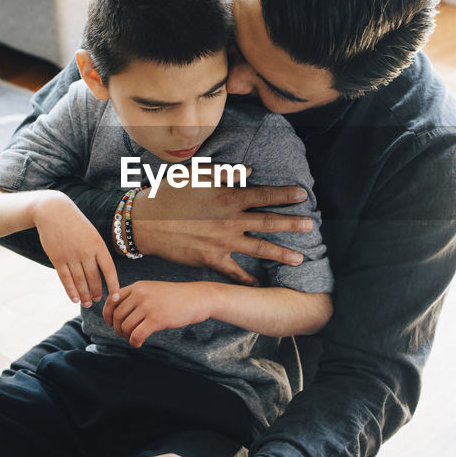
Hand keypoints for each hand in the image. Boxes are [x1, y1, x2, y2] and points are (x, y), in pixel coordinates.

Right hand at [31, 192, 118, 304]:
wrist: (53, 211)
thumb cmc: (75, 224)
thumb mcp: (92, 234)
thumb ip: (97, 251)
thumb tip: (103, 271)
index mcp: (98, 245)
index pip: (109, 270)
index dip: (113, 285)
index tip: (116, 297)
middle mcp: (86, 252)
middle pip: (94, 278)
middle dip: (97, 292)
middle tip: (98, 300)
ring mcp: (71, 256)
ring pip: (80, 281)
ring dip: (85, 295)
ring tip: (88, 303)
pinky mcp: (57, 259)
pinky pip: (66, 279)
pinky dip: (71, 291)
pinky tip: (75, 299)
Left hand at [102, 281, 210, 346]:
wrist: (196, 299)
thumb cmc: (175, 297)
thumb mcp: (153, 290)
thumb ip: (136, 296)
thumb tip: (117, 313)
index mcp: (138, 286)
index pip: (112, 300)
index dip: (107, 314)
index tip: (110, 323)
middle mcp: (140, 294)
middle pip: (117, 316)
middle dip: (118, 328)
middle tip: (125, 334)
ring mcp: (148, 307)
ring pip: (125, 327)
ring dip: (127, 337)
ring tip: (134, 338)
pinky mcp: (156, 319)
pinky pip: (136, 335)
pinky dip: (134, 342)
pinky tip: (139, 344)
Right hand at [129, 169, 310, 284]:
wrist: (144, 222)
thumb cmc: (169, 195)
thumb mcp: (195, 176)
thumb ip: (224, 173)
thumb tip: (248, 171)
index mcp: (227, 197)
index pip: (264, 194)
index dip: (285, 194)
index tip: (302, 195)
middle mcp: (229, 220)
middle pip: (268, 222)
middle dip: (293, 224)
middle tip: (311, 225)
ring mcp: (222, 242)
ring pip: (259, 248)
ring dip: (282, 254)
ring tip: (300, 259)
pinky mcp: (211, 259)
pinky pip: (235, 272)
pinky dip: (248, 280)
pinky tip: (260, 285)